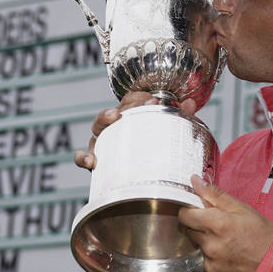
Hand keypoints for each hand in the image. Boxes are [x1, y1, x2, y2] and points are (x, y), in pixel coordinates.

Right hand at [74, 92, 196, 169]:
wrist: (143, 173)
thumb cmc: (154, 145)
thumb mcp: (169, 130)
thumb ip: (180, 117)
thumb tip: (191, 103)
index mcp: (129, 115)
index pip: (130, 100)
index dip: (140, 98)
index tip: (154, 100)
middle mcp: (113, 126)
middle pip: (113, 111)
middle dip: (124, 106)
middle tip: (138, 105)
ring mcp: (102, 142)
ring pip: (97, 129)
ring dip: (103, 121)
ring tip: (113, 118)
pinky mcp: (96, 160)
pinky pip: (82, 157)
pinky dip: (83, 157)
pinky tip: (91, 161)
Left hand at [179, 175, 272, 271]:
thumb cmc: (265, 236)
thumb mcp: (243, 209)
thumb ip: (216, 195)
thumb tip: (195, 181)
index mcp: (217, 224)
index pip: (184, 215)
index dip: (189, 210)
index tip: (198, 209)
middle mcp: (210, 246)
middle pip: (188, 230)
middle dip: (198, 224)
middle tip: (217, 225)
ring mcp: (209, 264)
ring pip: (196, 246)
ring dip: (205, 241)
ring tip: (226, 242)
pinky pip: (203, 262)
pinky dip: (211, 257)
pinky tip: (227, 256)